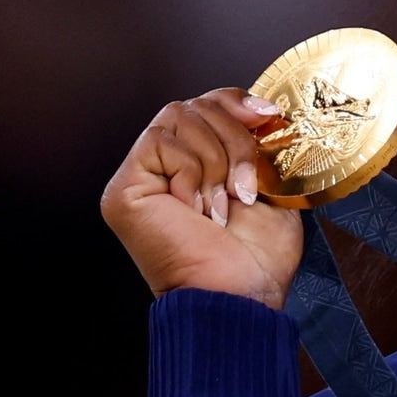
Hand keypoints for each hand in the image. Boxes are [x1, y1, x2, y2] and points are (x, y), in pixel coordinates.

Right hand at [100, 88, 301, 307]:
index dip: (235, 101)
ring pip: (179, 117)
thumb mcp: (271, 190)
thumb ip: (259, 148)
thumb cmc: (255, 260)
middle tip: (245, 186)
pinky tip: (197, 210)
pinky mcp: (125, 187)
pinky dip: (191, 173)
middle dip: (234, 138)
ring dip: (216, 161)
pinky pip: (160, 142)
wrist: (240, 295)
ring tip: (223, 205)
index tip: (269, 116)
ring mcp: (140, 176)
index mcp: (196, 165)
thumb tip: (264, 109)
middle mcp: (164, 167)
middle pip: (194, 104)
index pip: (205, 104)